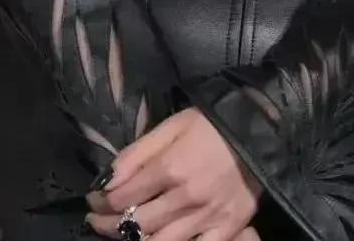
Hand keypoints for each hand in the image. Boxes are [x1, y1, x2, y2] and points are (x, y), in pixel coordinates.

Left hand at [85, 108, 260, 240]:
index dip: (101, 200)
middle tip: (96, 220)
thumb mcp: (172, 125)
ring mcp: (207, 218)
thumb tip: (108, 178)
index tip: (92, 198)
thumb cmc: (212, 123)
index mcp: (171, 167)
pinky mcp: (227, 229)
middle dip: (108, 224)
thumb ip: (138, 152)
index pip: (123, 196)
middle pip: (136, 223)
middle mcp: (186, 197)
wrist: (261, 129)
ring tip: (120, 234)